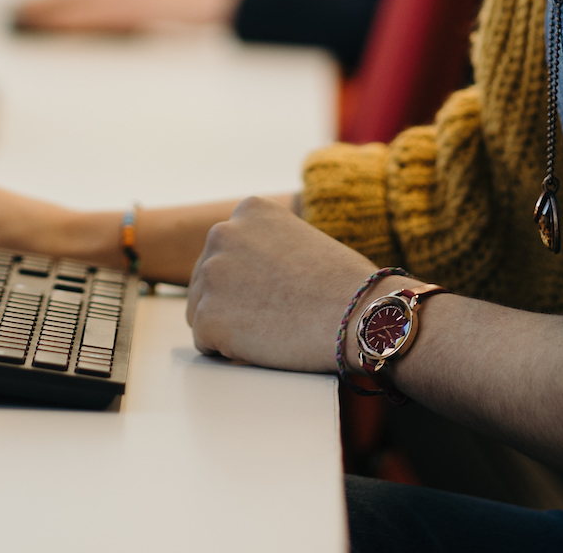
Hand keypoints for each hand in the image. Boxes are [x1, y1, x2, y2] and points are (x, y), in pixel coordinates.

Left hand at [185, 195, 377, 372]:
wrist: (361, 316)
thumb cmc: (344, 285)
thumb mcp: (301, 238)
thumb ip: (267, 245)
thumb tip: (247, 270)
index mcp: (249, 211)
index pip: (227, 251)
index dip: (251, 280)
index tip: (279, 290)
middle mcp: (222, 233)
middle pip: (207, 279)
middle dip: (234, 301)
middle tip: (277, 314)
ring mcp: (210, 274)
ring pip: (201, 310)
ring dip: (230, 325)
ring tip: (274, 327)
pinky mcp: (207, 317)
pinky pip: (206, 341)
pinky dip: (229, 351)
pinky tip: (265, 344)